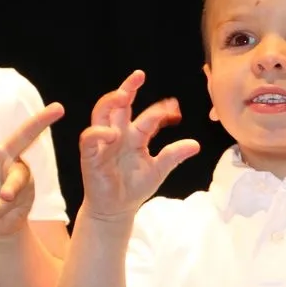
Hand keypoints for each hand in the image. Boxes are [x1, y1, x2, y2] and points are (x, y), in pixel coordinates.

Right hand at [78, 70, 199, 221]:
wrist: (117, 209)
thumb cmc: (134, 187)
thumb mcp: (159, 169)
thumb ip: (173, 155)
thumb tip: (195, 144)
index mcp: (135, 135)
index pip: (148, 116)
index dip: (161, 110)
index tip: (174, 107)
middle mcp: (118, 134)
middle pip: (119, 104)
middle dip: (127, 88)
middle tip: (139, 76)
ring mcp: (103, 143)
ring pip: (101, 113)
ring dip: (110, 101)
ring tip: (123, 95)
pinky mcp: (90, 155)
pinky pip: (90, 138)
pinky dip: (99, 133)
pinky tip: (112, 134)